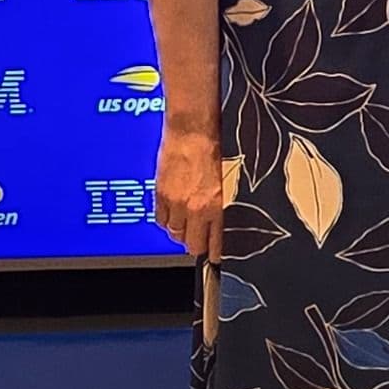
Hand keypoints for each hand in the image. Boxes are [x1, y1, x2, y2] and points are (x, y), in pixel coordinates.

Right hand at [154, 123, 223, 263]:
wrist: (192, 130)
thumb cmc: (215, 147)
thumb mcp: (228, 180)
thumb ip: (222, 204)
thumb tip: (220, 222)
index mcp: (216, 205)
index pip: (214, 243)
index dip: (214, 254)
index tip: (215, 259)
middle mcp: (195, 207)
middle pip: (192, 244)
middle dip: (197, 245)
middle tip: (200, 241)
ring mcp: (176, 202)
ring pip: (175, 233)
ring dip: (181, 232)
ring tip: (186, 225)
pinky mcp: (161, 193)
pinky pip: (160, 220)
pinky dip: (166, 221)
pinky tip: (172, 214)